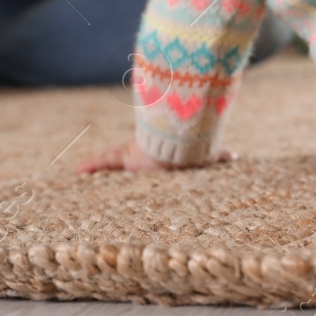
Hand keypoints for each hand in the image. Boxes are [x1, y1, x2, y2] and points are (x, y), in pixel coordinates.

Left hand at [74, 139, 231, 173]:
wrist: (185, 144)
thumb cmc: (195, 151)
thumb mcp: (210, 156)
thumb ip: (222, 155)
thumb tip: (238, 156)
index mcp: (160, 154)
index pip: (145, 154)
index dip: (134, 156)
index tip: (133, 159)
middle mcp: (145, 151)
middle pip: (125, 156)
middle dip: (114, 160)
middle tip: (94, 171)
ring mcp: (133, 153)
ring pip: (111, 157)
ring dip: (96, 164)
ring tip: (80, 171)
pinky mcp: (125, 155)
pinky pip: (104, 160)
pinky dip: (90, 165)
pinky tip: (77, 170)